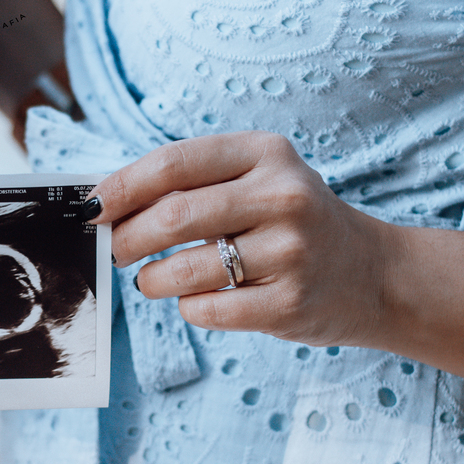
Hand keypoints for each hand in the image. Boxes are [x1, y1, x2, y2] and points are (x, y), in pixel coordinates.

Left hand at [84, 132, 398, 346]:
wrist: (374, 275)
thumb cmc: (291, 223)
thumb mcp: (256, 180)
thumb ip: (190, 185)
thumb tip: (103, 203)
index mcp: (265, 154)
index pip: (173, 164)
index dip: (121, 188)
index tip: (89, 209)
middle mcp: (283, 196)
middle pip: (172, 217)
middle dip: (126, 239)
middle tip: (113, 251)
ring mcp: (291, 251)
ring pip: (183, 269)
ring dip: (152, 280)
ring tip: (153, 279)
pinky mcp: (290, 303)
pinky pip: (206, 309)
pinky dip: (188, 307)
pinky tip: (200, 299)